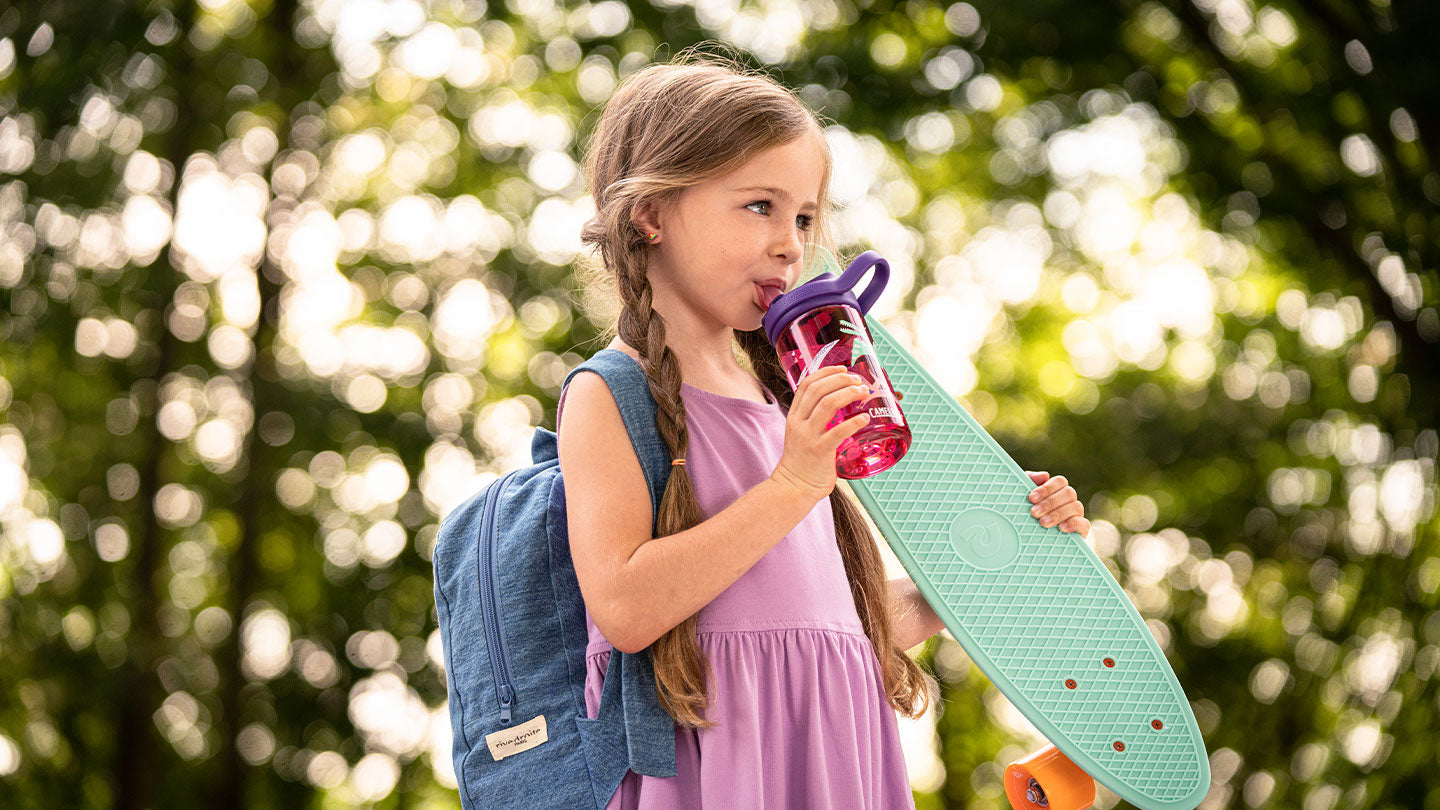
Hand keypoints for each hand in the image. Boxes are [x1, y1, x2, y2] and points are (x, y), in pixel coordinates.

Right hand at [770, 365, 872, 502]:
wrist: (793, 487)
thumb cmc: (803, 462)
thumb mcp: (802, 434)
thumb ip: (816, 420)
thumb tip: (842, 407)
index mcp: (794, 416)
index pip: (807, 384)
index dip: (826, 372)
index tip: (843, 368)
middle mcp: (799, 422)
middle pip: (818, 390)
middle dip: (840, 379)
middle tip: (857, 380)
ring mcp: (808, 436)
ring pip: (827, 404)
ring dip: (848, 393)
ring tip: (863, 392)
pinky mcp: (819, 451)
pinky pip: (838, 432)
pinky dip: (854, 422)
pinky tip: (864, 419)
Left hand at [1026, 471, 1088, 538]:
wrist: (1031, 546)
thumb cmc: (1025, 516)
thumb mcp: (1022, 499)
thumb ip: (1029, 481)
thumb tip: (1044, 475)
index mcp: (1056, 491)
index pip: (1060, 482)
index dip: (1047, 488)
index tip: (1031, 498)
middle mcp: (1068, 501)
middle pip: (1069, 492)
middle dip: (1050, 502)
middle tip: (1034, 513)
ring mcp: (1076, 516)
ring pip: (1076, 506)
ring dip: (1058, 513)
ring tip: (1043, 523)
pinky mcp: (1080, 531)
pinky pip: (1084, 523)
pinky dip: (1073, 524)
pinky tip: (1061, 528)